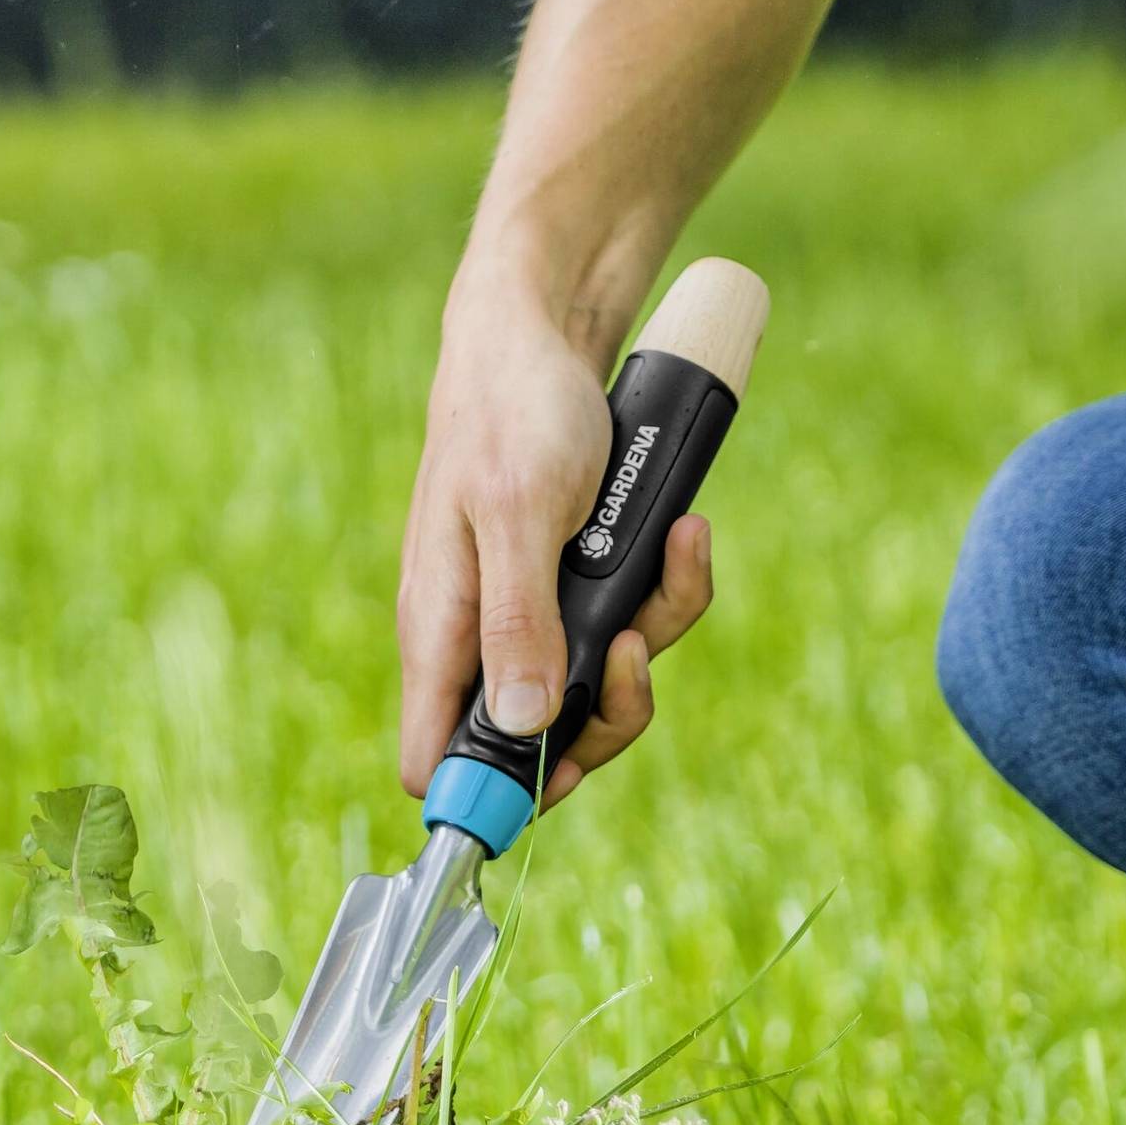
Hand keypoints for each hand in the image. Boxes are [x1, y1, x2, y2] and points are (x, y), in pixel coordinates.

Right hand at [396, 284, 715, 805]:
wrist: (543, 328)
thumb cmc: (514, 409)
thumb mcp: (520, 513)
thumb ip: (519, 622)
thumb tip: (526, 727)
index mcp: (440, 633)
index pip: (439, 761)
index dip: (494, 796)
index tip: (560, 776)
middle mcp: (481, 638)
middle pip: (543, 744)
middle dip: (610, 711)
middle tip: (639, 648)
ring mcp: (531, 613)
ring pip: (601, 684)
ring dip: (656, 632)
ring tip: (678, 550)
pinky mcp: (574, 584)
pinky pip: (631, 622)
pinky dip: (668, 585)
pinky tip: (686, 532)